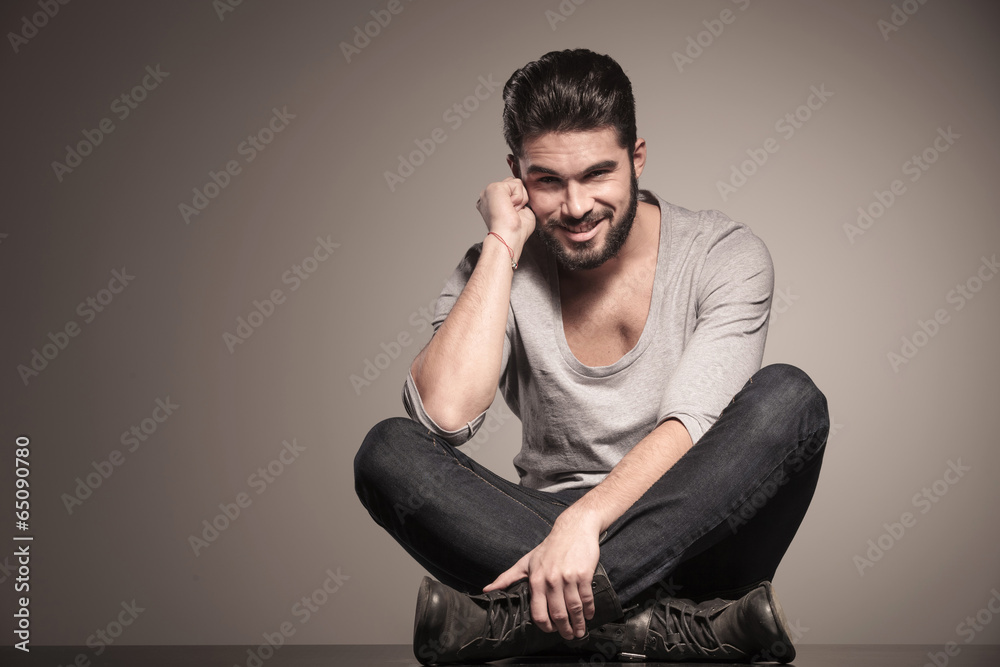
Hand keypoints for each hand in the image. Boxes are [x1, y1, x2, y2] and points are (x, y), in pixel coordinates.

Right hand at [476, 177, 535, 250]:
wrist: (509, 237)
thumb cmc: (515, 231)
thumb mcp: (519, 211)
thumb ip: (519, 198)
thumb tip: (524, 191)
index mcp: (491, 202)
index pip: (510, 190)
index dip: (518, 201)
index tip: (512, 215)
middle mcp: (488, 195)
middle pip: (513, 184)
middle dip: (519, 198)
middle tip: (512, 213)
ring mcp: (490, 190)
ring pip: (516, 183)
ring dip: (520, 199)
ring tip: (512, 211)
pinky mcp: (495, 187)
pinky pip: (517, 184)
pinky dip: (519, 198)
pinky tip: (511, 208)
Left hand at [482, 509, 601, 639]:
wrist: (573, 529)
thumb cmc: (549, 547)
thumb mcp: (526, 561)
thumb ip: (507, 578)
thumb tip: (487, 590)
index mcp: (536, 580)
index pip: (538, 612)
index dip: (545, 626)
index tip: (550, 631)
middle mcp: (552, 580)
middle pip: (558, 614)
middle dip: (563, 630)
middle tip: (567, 636)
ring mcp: (569, 578)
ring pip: (574, 609)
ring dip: (578, 624)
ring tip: (579, 631)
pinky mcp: (584, 574)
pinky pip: (587, 598)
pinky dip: (589, 610)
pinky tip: (589, 615)